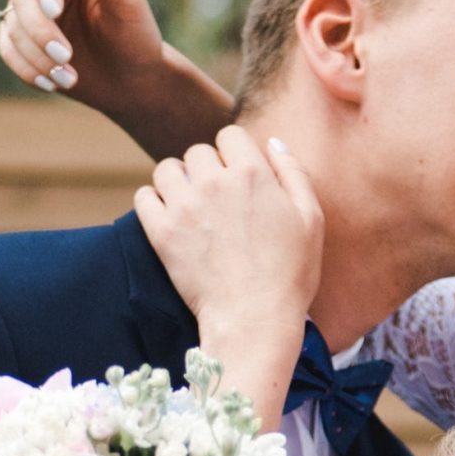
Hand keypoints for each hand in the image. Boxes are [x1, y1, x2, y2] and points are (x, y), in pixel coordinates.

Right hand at [0, 0, 233, 159]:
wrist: (132, 82)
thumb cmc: (135, 36)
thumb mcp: (127, 1)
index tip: (55, 11)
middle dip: (41, 31)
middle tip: (65, 56)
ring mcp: (31, 14)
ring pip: (13, 26)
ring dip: (36, 56)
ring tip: (69, 79)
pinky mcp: (22, 43)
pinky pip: (8, 51)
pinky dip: (26, 70)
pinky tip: (51, 84)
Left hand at [133, 126, 321, 422]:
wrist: (254, 320)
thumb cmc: (290, 274)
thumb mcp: (310, 218)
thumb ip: (292, 172)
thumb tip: (271, 142)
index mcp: (252, 173)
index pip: (229, 135)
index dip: (234, 153)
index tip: (238, 177)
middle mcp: (214, 182)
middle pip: (197, 151)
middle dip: (206, 168)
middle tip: (216, 198)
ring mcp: (184, 207)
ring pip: (166, 169)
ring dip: (177, 181)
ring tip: (189, 204)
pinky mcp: (161, 233)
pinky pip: (143, 197)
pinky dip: (152, 202)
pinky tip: (169, 217)